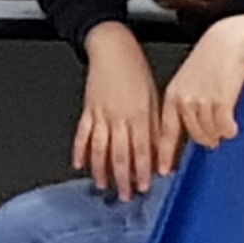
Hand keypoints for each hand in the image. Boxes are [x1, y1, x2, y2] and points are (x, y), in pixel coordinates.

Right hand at [72, 26, 171, 199]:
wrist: (112, 48)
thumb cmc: (136, 69)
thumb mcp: (155, 97)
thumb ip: (157, 126)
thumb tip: (164, 151)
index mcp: (140, 114)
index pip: (142, 149)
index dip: (142, 170)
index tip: (144, 186)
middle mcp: (120, 116)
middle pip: (120, 153)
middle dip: (123, 177)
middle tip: (125, 194)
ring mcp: (101, 113)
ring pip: (100, 147)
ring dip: (101, 169)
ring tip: (102, 185)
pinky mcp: (88, 108)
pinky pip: (82, 133)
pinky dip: (80, 149)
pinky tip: (79, 163)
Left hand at [159, 15, 243, 151]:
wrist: (228, 42)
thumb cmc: (211, 61)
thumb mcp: (189, 81)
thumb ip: (185, 104)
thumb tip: (189, 132)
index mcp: (173, 96)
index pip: (166, 132)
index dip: (164, 154)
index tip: (164, 171)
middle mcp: (184, 100)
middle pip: (195, 137)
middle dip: (206, 138)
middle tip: (215, 130)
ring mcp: (201, 101)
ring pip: (211, 134)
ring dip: (220, 132)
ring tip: (225, 118)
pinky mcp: (220, 100)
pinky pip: (225, 128)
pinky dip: (230, 128)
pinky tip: (233, 121)